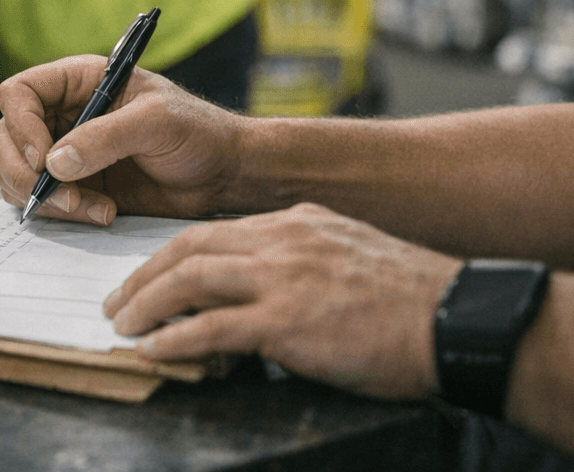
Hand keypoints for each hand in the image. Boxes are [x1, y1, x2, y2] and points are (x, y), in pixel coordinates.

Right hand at [0, 55, 249, 224]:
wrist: (222, 175)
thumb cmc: (198, 132)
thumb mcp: (157, 123)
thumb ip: (106, 137)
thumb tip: (54, 161)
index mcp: (78, 82)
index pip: (18, 93)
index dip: (19, 125)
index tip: (42, 157)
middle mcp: (63, 115)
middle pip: (4, 137)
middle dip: (23, 172)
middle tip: (60, 196)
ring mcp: (65, 153)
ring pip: (14, 173)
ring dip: (42, 197)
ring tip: (90, 207)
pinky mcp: (74, 187)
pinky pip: (39, 200)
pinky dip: (59, 213)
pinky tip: (101, 213)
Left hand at [104, 203, 459, 399]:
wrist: (456, 319)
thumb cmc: (412, 302)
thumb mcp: (347, 261)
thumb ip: (301, 267)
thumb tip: (262, 298)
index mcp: (297, 223)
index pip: (214, 230)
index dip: (171, 255)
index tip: (147, 275)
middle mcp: (283, 240)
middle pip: (189, 247)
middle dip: (143, 275)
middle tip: (116, 302)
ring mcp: (283, 278)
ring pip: (190, 279)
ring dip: (146, 304)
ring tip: (123, 328)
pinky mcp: (287, 321)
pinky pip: (211, 328)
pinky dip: (175, 340)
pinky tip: (155, 352)